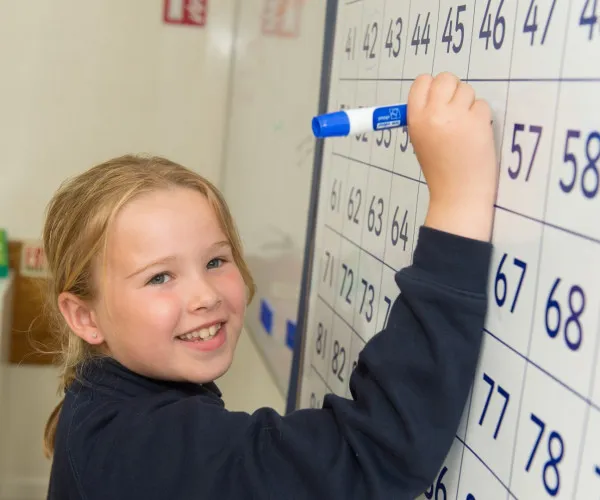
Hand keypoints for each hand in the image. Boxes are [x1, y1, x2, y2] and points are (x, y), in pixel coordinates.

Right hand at [407, 72, 498, 241]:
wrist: (457, 193)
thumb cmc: (439, 169)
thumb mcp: (420, 141)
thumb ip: (425, 116)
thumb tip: (438, 95)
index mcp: (415, 119)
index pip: (422, 82)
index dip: (433, 87)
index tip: (439, 99)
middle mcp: (433, 114)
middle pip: (446, 78)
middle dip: (453, 90)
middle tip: (456, 110)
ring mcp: (456, 116)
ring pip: (467, 90)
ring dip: (469, 104)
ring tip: (465, 128)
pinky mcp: (478, 121)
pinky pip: (482, 105)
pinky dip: (481, 118)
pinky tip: (476, 135)